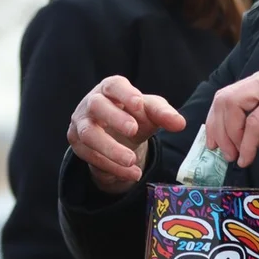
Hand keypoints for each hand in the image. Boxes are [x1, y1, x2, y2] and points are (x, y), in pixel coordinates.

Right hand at [68, 75, 185, 193]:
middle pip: (96, 106)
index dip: (125, 93)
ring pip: (90, 134)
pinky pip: (91, 157)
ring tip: (132, 160)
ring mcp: (81, 124)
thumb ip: (165, 115)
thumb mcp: (151, 113)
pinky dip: (113, 167)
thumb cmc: (134, 115)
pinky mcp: (78, 145)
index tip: (139, 104)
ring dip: (111, 149)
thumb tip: (180, 124)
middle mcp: (91, 102)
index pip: (114, 85)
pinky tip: (132, 173)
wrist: (118, 136)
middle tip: (133, 130)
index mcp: (110, 88)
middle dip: (114, 118)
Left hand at [206, 64, 258, 167]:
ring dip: (231, 135)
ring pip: (235, 105)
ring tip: (238, 156)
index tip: (214, 145)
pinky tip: (248, 157)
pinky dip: (247, 143)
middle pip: (225, 98)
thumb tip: (224, 142)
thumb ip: (248, 130)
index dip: (215, 121)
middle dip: (219, 129)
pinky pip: (254, 121)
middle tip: (225, 154)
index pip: (226, 95)